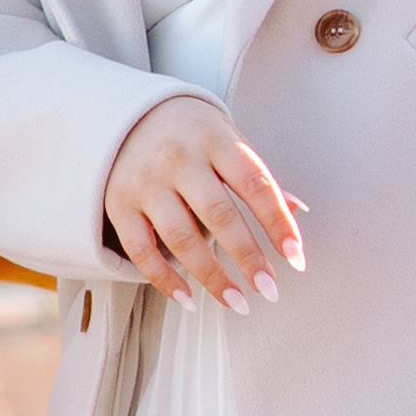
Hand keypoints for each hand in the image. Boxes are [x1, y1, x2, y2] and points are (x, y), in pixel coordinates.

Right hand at [101, 90, 306, 311]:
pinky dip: (165, 279)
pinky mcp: (119, 204)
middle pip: (219, 215)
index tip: (295, 257)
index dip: (277, 223)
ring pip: (181, 238)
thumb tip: (295, 211)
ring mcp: (145, 181)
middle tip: (269, 290)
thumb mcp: (225, 138)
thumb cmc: (189, 132)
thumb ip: (255, 175)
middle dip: (248, 257)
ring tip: (238, 302)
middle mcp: (178, 158)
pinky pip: (141, 249)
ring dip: (212, 277)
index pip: (254, 184)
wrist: (123, 113)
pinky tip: (188, 299)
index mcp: (214, 138)